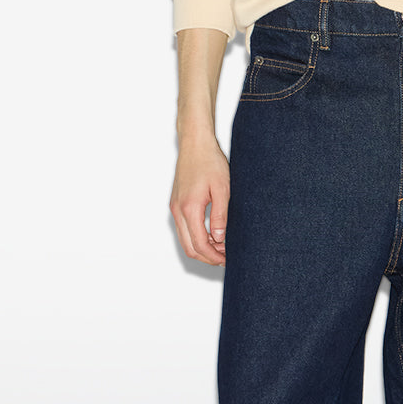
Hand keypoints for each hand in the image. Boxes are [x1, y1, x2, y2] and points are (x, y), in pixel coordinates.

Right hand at [171, 131, 229, 265]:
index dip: (213, 256)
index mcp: (189, 208)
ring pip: (185, 239)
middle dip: (207, 257)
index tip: (227, 259)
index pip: (199, 244)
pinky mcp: (176, 204)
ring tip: (221, 247)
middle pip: (189, 247)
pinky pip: (184, 229)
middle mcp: (178, 210)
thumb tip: (219, 238)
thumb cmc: (210, 162)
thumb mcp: (222, 189)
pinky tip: (212, 234)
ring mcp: (175, 208)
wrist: (195, 144)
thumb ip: (220, 215)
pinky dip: (197, 237)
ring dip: (202, 247)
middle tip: (225, 257)